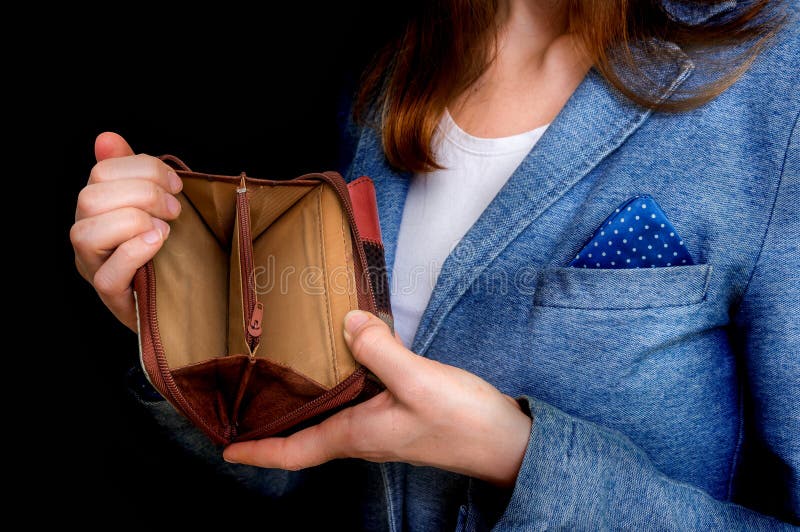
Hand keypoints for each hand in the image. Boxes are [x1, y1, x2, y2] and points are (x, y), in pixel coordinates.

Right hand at [70, 133, 182, 330]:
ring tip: (166, 230)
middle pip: (91, 198)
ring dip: (135, 222)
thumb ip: (135, 172)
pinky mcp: (112, 296)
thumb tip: (107, 137)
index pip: (102, 172)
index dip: (142, 169)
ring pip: (87, 233)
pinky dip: (135, 251)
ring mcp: (95, 267)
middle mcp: (88, 236)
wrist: (185, 300)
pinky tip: (159, 243)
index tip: (177, 184)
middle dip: (142, 194)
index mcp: (98, 208)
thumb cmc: (169, 248)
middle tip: (175, 209)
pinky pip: (109, 274)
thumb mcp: (157, 206)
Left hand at [224, 310, 532, 486]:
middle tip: (241, 407)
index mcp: (357, 435)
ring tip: (277, 383)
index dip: (258, 452)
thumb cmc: (462, 422)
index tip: (225, 448)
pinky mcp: (398, 414)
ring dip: (299, 408)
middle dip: (270, 428)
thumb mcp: (418, 382)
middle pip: (303, 437)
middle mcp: (362, 435)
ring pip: (327, 419)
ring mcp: (381, 427)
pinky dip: (333, 389)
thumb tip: (347, 322)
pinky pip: (352, 404)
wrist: (504, 441)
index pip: (294, 452)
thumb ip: (381, 352)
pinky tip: (338, 365)